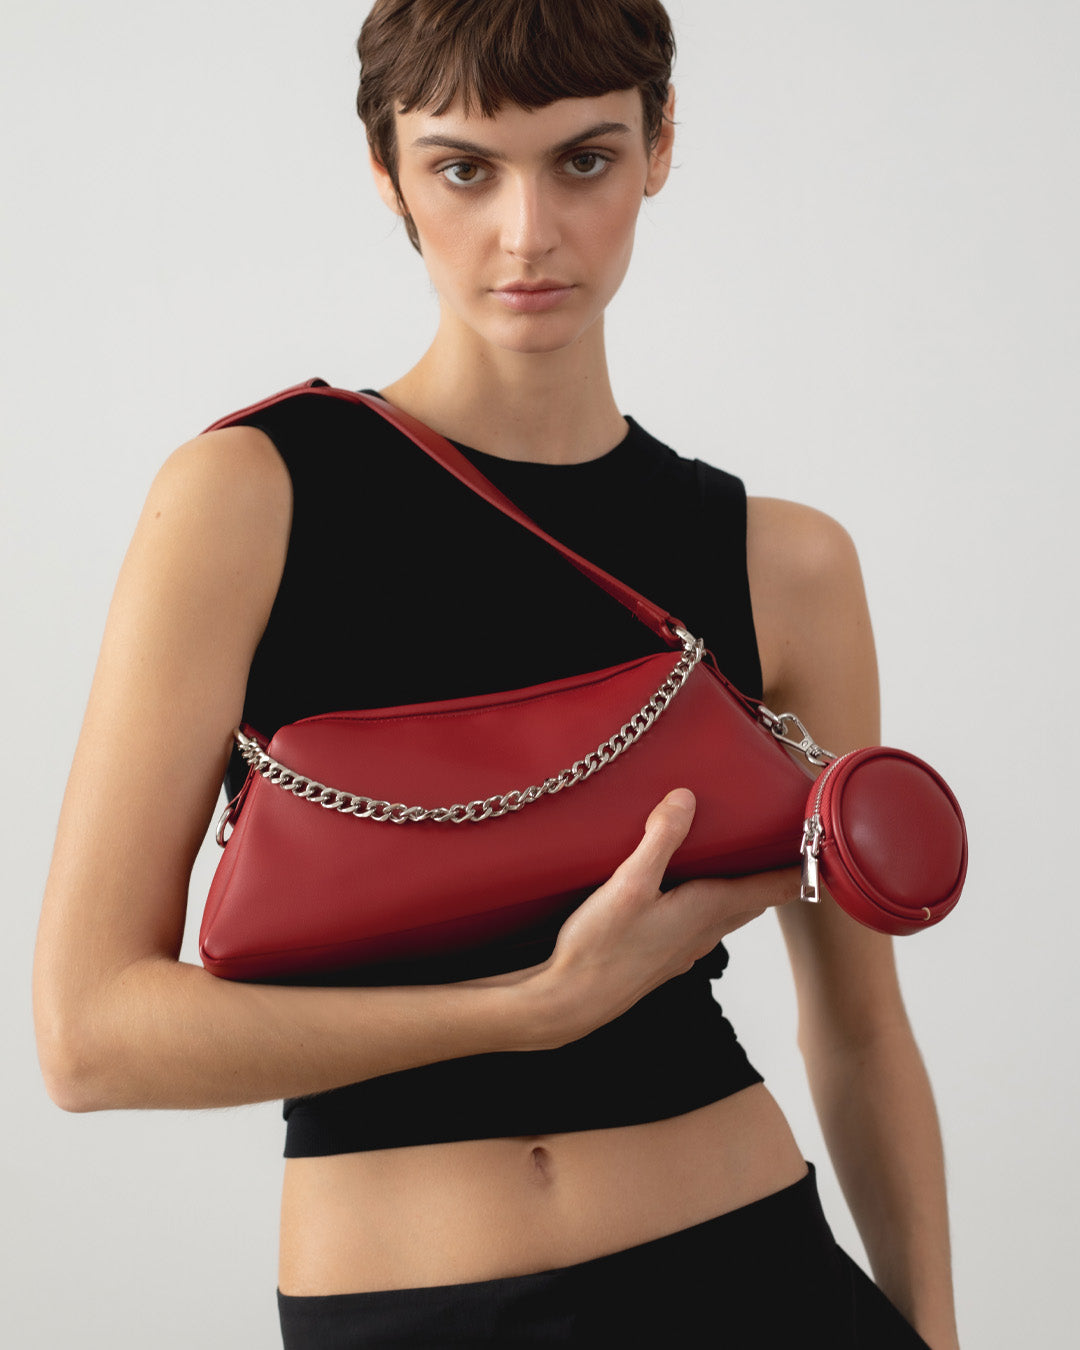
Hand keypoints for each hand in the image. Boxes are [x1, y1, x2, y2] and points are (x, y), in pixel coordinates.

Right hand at [534, 789, 800, 1047]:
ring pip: (726, 913)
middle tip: (778, 840)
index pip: (770, 888)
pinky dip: (707, 902)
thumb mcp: (629, 884)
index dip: (797, 867)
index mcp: (707, 911)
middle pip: (753, 900)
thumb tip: (687, 798)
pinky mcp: (661, 956)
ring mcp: (683, 949)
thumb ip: (659, 839)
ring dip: (738, 888)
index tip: (817, 844)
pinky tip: (681, 890)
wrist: (568, 1003)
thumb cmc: (600, 949)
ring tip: (733, 857)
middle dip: (769, 872)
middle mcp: (704, 932)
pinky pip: (699, 923)